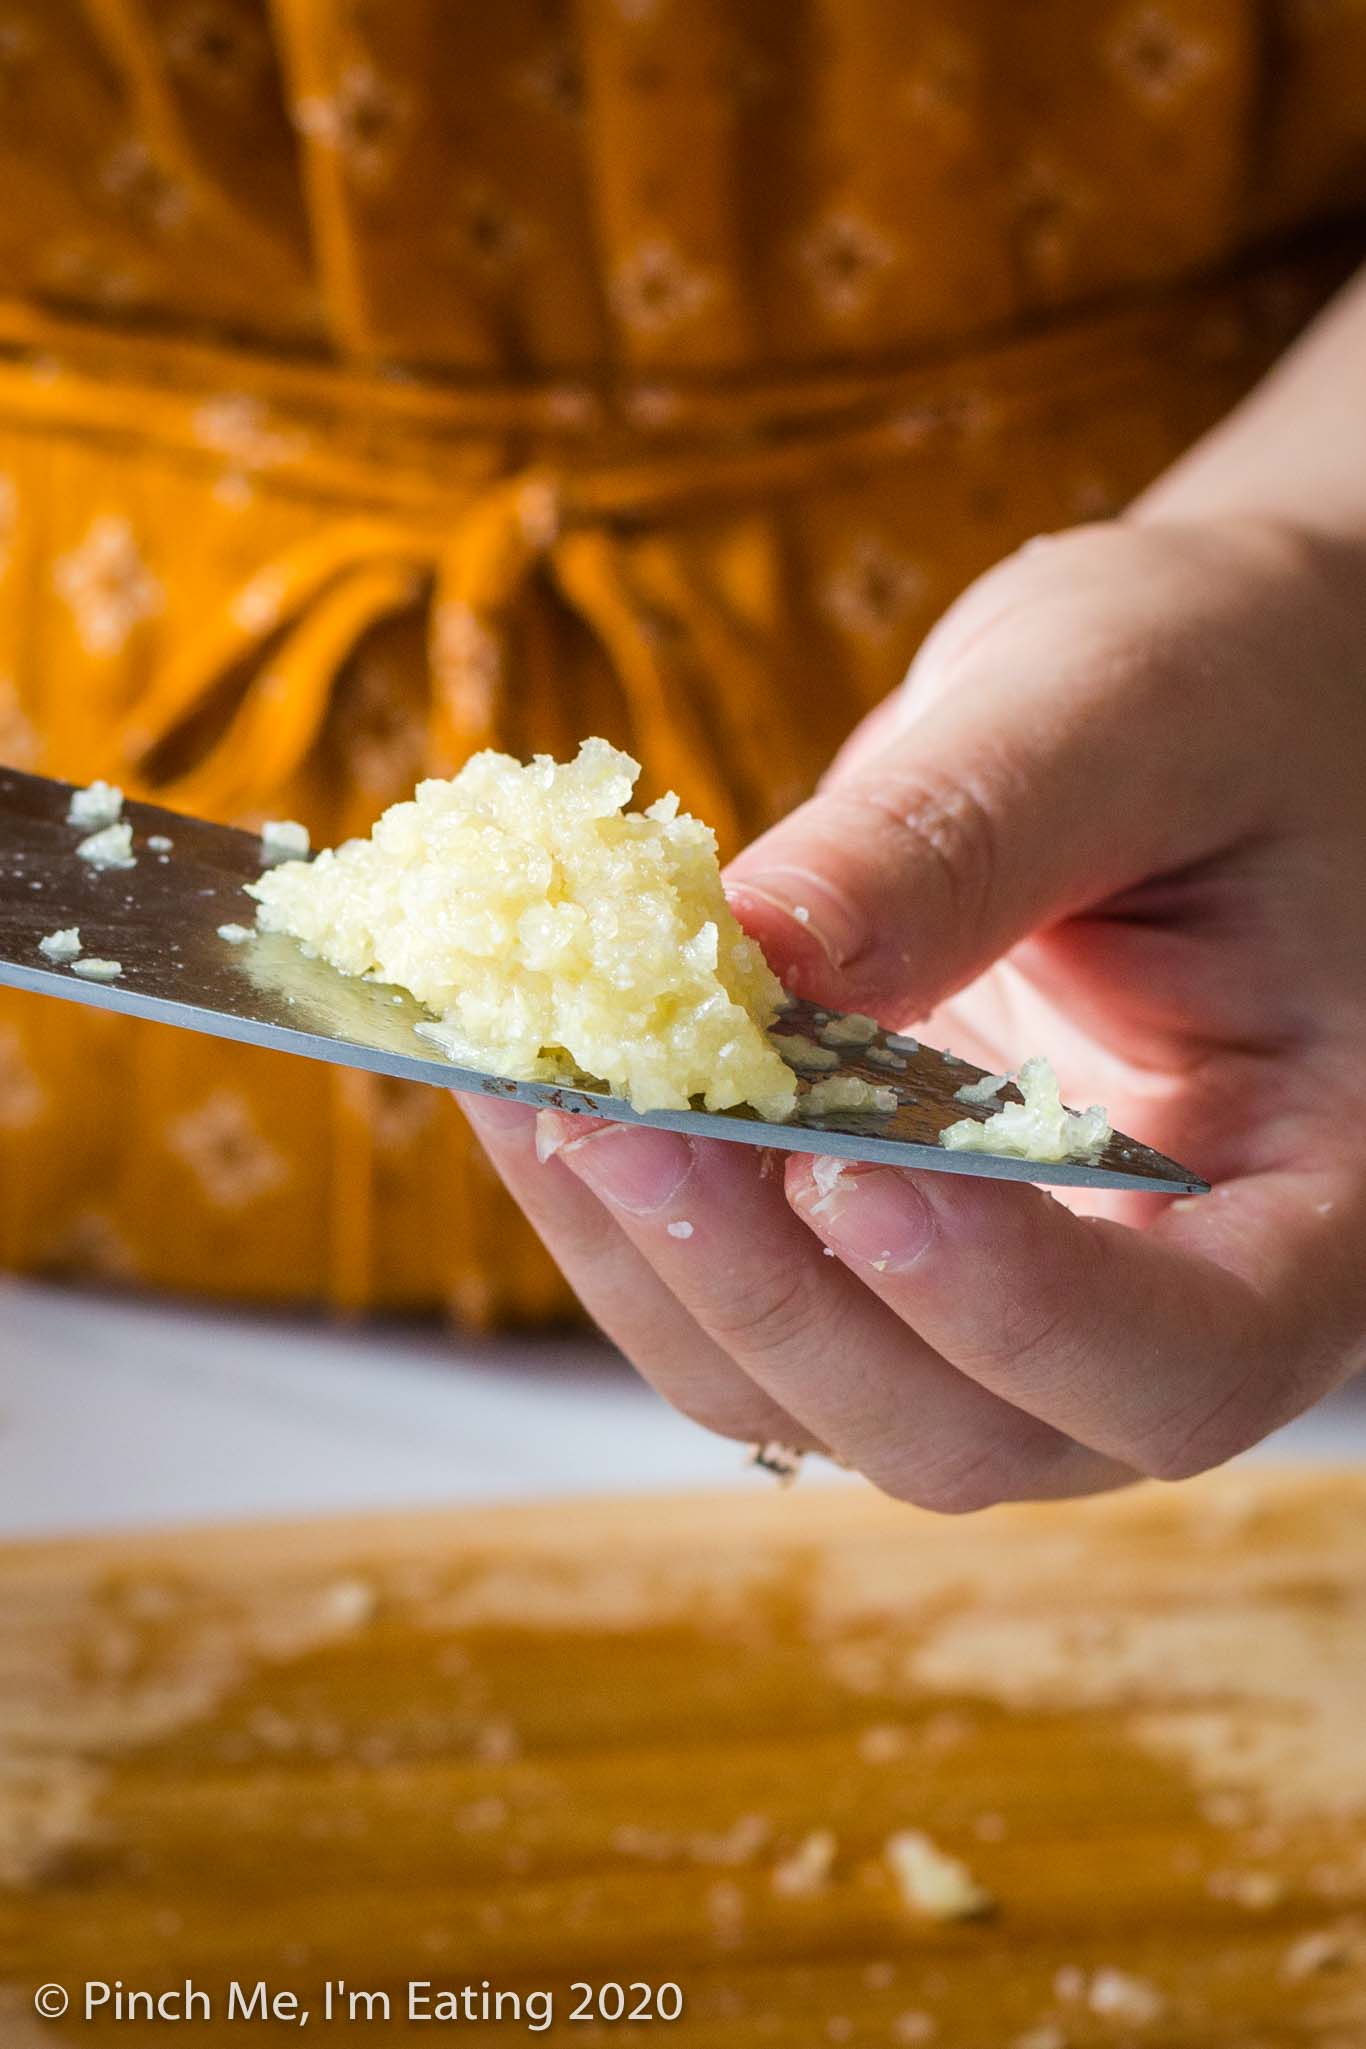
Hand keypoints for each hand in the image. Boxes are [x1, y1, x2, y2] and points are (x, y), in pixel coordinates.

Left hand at [462, 514, 1365, 1507]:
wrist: (1191, 703)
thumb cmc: (1225, 688)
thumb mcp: (1123, 717)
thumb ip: (959, 839)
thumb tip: (739, 955)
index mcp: (1313, 1199)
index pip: (1194, 1358)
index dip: (1022, 1312)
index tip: (847, 1167)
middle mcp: (1158, 1296)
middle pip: (967, 1428)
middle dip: (776, 1295)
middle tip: (620, 1120)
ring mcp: (1001, 1296)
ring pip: (815, 1395)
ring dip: (659, 1268)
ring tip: (539, 1084)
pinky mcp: (879, 1251)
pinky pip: (738, 1302)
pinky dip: (623, 1219)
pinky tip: (535, 1085)